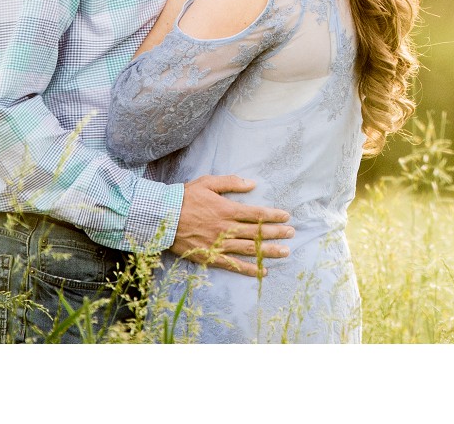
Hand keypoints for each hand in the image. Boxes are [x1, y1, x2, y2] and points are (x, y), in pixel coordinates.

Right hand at [170, 174, 293, 276]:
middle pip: (255, 232)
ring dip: (267, 251)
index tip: (286, 216)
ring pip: (248, 249)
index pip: (255, 213)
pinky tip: (262, 272)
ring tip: (285, 252)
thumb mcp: (207, 182)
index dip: (272, 215)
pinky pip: (232, 265)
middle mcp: (225, 228)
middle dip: (276, 233)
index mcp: (226, 209)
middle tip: (292, 234)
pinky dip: (248, 269)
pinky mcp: (209, 256)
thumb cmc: (184, 198)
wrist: (161, 218)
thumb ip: (231, 183)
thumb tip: (252, 184)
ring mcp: (218, 244)